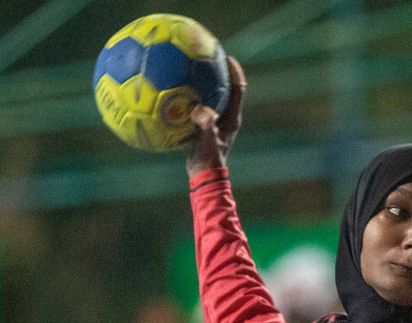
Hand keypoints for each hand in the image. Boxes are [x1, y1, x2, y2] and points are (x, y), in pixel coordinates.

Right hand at [186, 56, 245, 176]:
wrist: (203, 176)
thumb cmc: (208, 160)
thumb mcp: (207, 141)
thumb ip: (205, 124)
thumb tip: (199, 109)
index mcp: (232, 117)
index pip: (237, 88)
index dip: (234, 71)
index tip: (225, 56)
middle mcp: (225, 116)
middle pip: (225, 87)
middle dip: (217, 71)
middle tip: (204, 56)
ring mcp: (214, 121)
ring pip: (210, 96)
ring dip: (202, 83)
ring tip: (188, 69)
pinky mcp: (204, 126)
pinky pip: (197, 106)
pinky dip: (189, 97)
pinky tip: (174, 92)